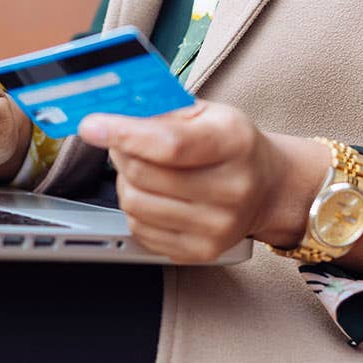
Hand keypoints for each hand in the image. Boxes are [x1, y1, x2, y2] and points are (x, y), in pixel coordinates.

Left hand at [78, 100, 323, 262]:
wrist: (269, 188)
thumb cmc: (233, 146)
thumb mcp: (208, 113)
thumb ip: (162, 110)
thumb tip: (112, 111)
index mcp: (234, 143)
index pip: (169, 144)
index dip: (123, 133)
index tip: (92, 125)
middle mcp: (232, 189)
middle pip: (144, 175)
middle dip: (120, 153)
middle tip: (122, 142)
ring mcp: (217, 227)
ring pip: (135, 204)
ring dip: (126, 181)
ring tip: (142, 169)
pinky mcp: (200, 251)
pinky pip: (140, 229)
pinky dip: (136, 208)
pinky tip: (154, 194)